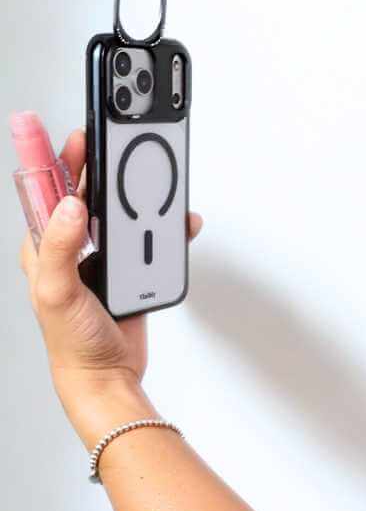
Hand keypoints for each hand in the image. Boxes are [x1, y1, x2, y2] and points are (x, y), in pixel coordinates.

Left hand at [16, 126, 202, 401]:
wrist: (107, 375)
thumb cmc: (71, 342)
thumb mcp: (56, 293)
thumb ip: (60, 248)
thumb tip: (69, 205)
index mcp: (43, 246)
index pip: (48, 191)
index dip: (59, 161)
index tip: (74, 135)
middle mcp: (71, 247)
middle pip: (88, 194)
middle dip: (104, 169)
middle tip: (119, 147)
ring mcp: (102, 257)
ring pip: (122, 214)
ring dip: (141, 199)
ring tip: (152, 184)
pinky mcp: (130, 270)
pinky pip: (149, 240)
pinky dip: (166, 230)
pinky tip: (177, 224)